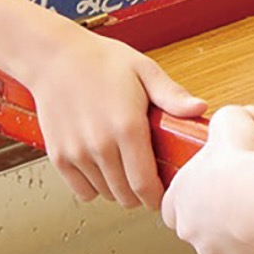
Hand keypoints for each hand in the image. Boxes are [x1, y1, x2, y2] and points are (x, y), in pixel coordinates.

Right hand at [30, 24, 205, 210]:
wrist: (55, 56)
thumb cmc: (100, 60)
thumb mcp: (143, 70)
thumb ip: (172, 95)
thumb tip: (199, 108)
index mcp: (128, 127)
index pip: (146, 185)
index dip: (157, 197)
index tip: (163, 193)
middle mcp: (101, 145)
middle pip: (126, 196)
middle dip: (140, 193)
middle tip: (145, 175)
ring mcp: (77, 153)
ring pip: (106, 194)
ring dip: (117, 188)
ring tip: (123, 164)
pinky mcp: (59, 157)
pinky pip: (82, 191)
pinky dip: (93, 186)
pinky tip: (100, 165)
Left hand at [161, 105, 253, 253]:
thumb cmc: (240, 161)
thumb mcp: (229, 118)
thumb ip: (228, 119)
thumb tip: (245, 119)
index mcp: (179, 196)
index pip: (170, 202)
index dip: (188, 191)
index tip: (204, 181)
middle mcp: (190, 227)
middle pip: (194, 223)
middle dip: (212, 209)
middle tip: (233, 190)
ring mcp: (214, 247)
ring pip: (219, 240)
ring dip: (233, 225)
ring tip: (252, 203)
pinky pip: (245, 250)